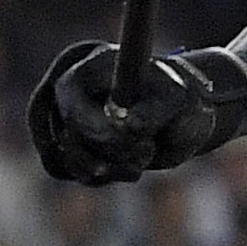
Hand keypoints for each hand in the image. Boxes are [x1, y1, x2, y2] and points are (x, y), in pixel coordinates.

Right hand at [27, 39, 246, 185]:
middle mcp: (70, 95)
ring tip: (146, 154)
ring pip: (69, 159)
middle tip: (143, 153)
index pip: (67, 98)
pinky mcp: (74, 149)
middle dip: (107, 150)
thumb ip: (154, 110)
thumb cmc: (178, 97)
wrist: (182, 117)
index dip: (92, 125)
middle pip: (65, 133)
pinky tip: (133, 166)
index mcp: (88, 68)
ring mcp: (68, 123)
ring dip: (110, 168)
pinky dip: (106, 177)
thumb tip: (129, 127)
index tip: (128, 138)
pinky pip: (75, 173)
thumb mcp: (177, 98)